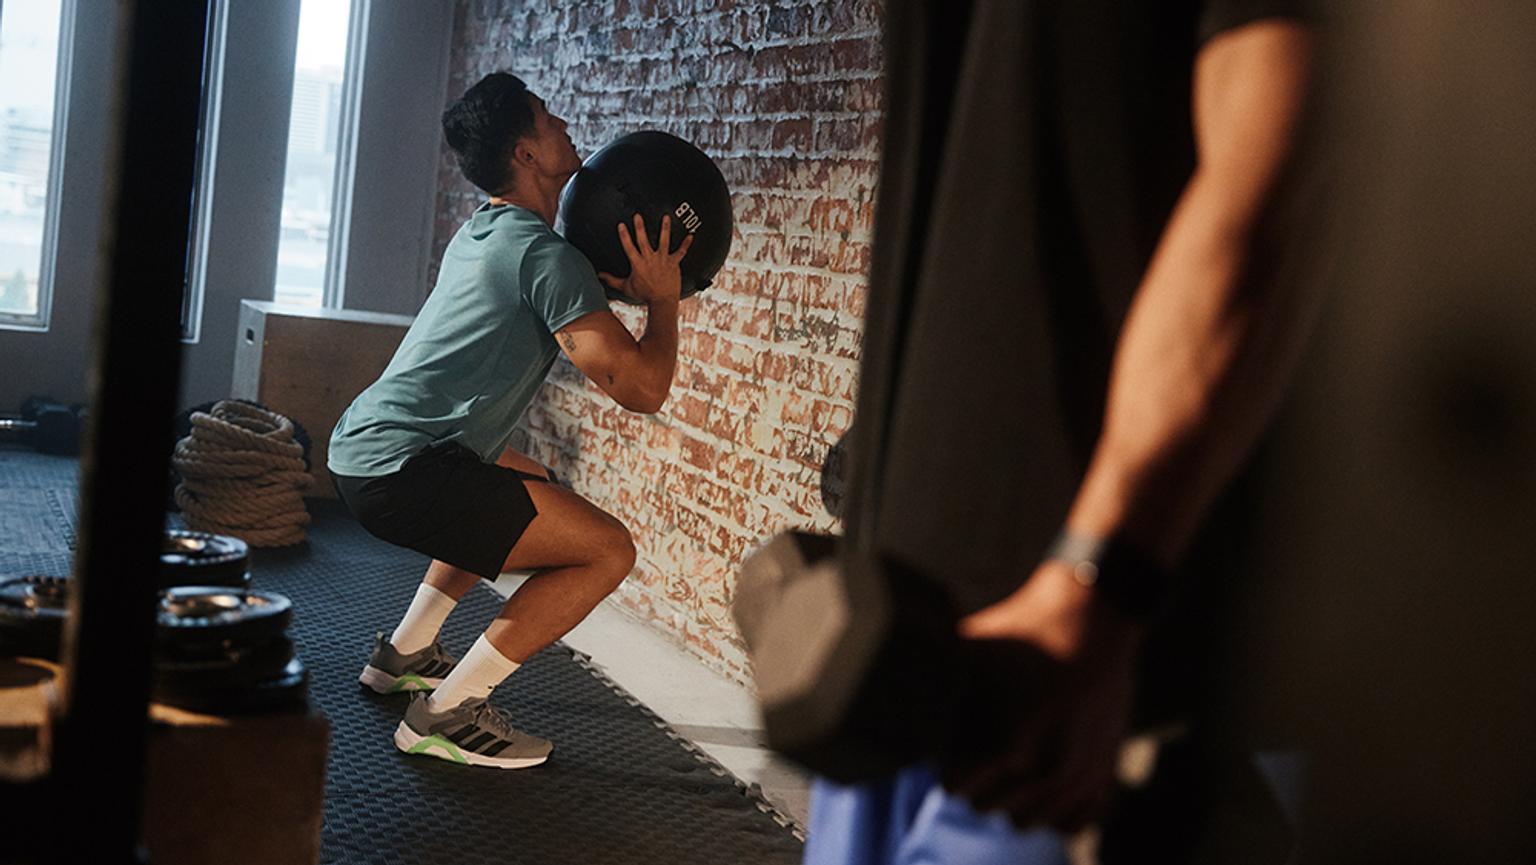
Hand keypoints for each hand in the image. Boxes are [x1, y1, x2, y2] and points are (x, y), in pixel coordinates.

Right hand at [597, 213, 694, 305]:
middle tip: (638, 216)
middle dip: (640, 227)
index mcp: (637, 264)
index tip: (622, 224)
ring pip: (664, 241)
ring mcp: (662, 260)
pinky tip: (691, 235)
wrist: (662, 302)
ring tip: (665, 217)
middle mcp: (650, 259)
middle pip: (643, 240)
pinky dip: (686, 244)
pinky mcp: (673, 263)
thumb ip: (612, 280)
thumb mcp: (626, 287)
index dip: (624, 235)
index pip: (628, 246)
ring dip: (665, 228)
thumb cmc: (645, 295)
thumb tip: (600, 276)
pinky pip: (681, 252)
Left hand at [945, 561, 1144, 832]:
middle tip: (977, 751)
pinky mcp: (1107, 772)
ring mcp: (1082, 774)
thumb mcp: (971, 648)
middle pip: (989, 807)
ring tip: (1006, 766)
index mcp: (1012, 742)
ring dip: (1011, 800)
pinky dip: (1054, 811)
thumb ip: (929, 674)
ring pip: (1029, 821)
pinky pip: (1073, 821)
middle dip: (976, 783)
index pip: (957, 787)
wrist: (1094, 616)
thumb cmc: (1025, 630)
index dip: (947, 767)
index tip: (950, 749)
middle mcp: (1050, 767)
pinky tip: (1040, 784)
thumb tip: (881, 686)